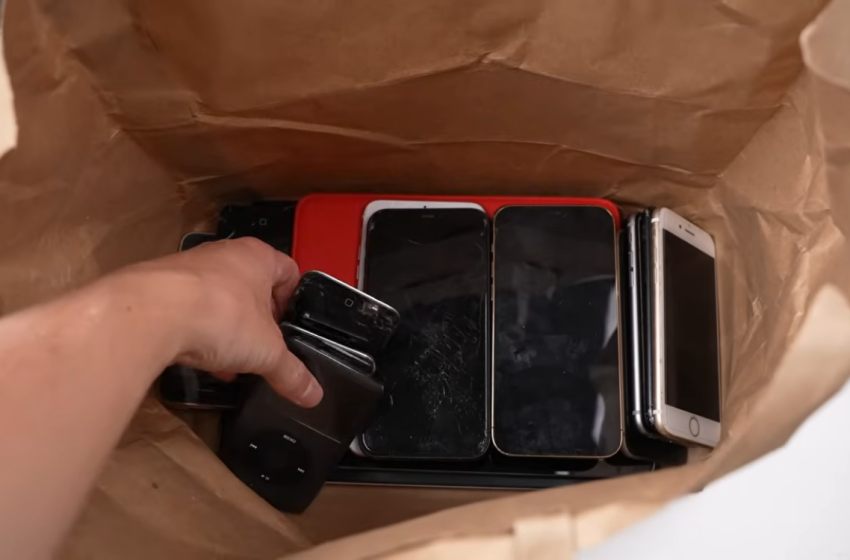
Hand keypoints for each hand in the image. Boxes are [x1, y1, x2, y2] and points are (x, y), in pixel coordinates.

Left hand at [129, 237, 322, 406]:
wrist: (150, 314)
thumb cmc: (218, 314)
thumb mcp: (267, 352)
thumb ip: (291, 372)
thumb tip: (313, 394)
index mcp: (258, 256)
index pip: (289, 272)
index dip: (292, 303)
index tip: (289, 330)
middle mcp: (223, 254)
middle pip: (250, 288)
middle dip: (255, 322)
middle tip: (259, 349)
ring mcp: (188, 268)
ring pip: (216, 299)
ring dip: (224, 329)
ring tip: (226, 362)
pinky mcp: (159, 286)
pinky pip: (186, 309)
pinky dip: (195, 332)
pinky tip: (196, 359)